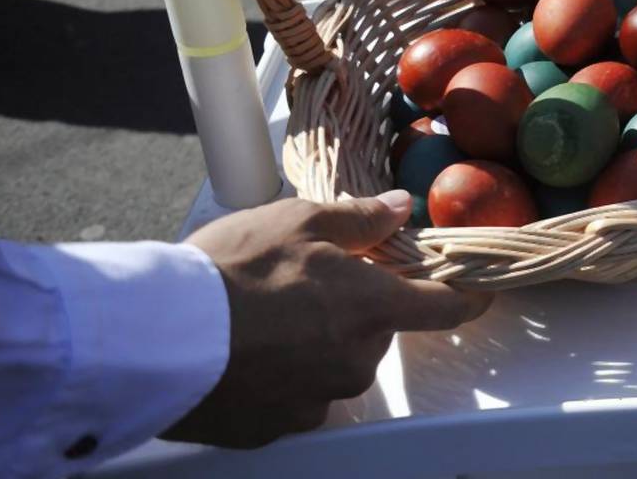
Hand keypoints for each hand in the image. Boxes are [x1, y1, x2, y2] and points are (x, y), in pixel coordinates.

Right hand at [163, 192, 492, 448]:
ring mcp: (316, 401)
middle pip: (374, 334)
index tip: (479, 291)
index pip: (445, 307)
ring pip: (333, 367)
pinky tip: (242, 353)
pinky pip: (292, 398)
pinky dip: (277, 377)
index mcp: (372, 308)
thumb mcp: (298, 221)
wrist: (156, 339)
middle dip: (350, 311)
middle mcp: (354, 362)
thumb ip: (359, 218)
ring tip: (260, 318)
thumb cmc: (229, 274)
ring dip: (312, 345)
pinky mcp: (274, 428)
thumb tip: (397, 208)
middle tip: (301, 286)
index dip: (468, 296)